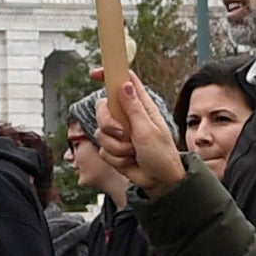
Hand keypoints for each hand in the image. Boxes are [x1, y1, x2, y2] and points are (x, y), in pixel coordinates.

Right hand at [93, 79, 186, 194]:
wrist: (160, 181)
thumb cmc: (161, 155)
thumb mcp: (148, 130)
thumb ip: (134, 108)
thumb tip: (125, 84)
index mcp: (141, 106)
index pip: (124, 81)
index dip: (109, 73)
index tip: (95, 74)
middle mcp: (128, 116)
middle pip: (103, 107)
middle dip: (107, 123)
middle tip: (121, 133)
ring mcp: (120, 133)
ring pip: (100, 132)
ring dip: (116, 146)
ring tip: (132, 151)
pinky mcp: (114, 148)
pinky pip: (102, 149)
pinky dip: (115, 157)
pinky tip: (129, 160)